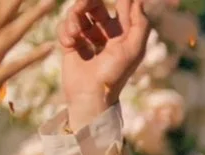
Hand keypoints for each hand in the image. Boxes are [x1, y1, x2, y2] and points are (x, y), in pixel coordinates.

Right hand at [58, 0, 149, 127]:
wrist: (90, 94)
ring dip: (73, 19)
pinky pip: (64, 26)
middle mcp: (106, 33)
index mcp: (123, 33)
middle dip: (86, 2)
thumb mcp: (133, 49)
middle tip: (82, 4)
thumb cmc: (115, 73)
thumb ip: (140, 24)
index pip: (121, 5)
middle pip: (94, 5)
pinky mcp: (71, 43)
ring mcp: (87, 37)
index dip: (119, 0)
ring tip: (75, 33)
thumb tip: (138, 0)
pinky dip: (65, 31)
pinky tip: (69, 43)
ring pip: (77, 14)